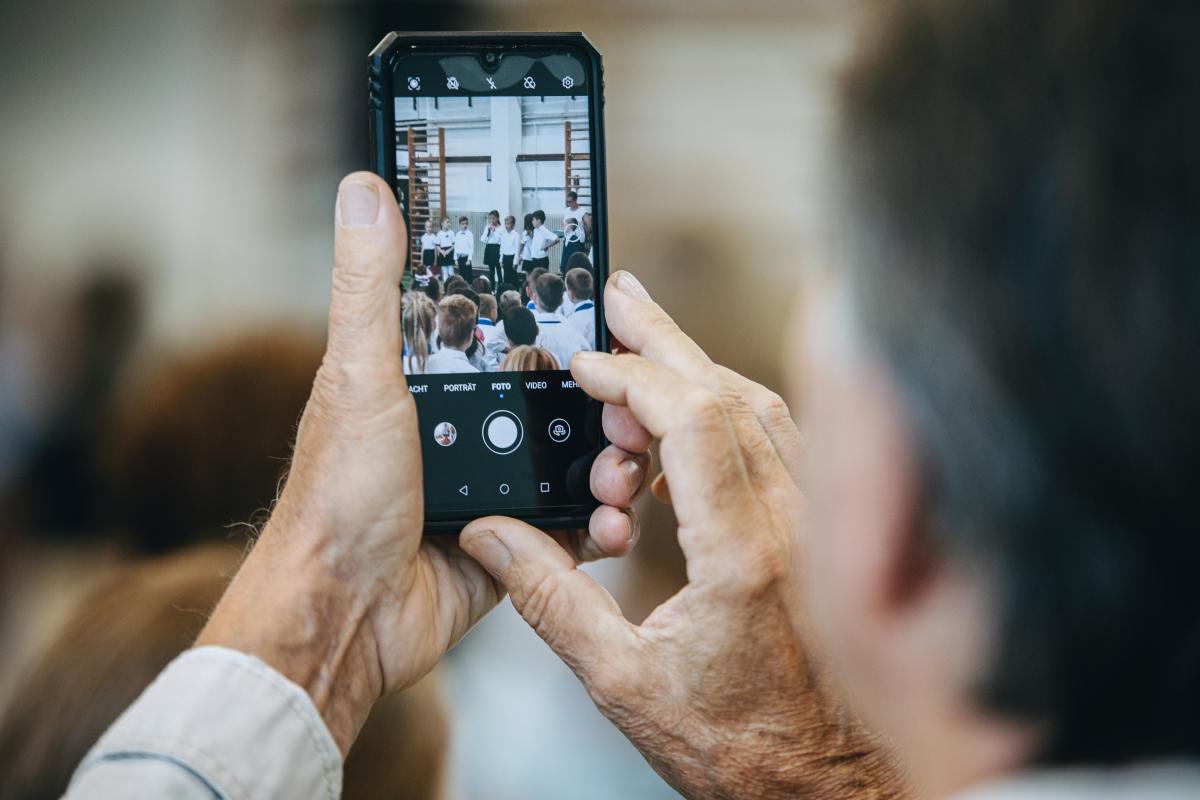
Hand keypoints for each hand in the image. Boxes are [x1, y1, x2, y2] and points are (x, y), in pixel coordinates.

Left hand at [197, 173, 645, 754]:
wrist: (343, 616)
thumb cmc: (334, 498)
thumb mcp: (357, 376)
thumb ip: (370, 287)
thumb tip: (363, 188)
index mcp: (430, 383)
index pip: (509, 336)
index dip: (559, 323)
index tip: (608, 312)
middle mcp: (466, 431)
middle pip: (556, 400)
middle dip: (605, 402)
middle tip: (634, 407)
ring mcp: (492, 488)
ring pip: (575, 462)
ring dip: (611, 464)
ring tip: (623, 471)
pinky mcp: (513, 543)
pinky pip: (573, 527)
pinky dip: (601, 525)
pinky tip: (615, 523)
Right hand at [459, 272, 906, 798]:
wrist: (833, 786)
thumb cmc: (744, 749)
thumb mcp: (624, 686)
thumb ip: (552, 602)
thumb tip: (494, 540)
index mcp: (744, 553)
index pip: (693, 418)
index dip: (634, 375)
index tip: (586, 364)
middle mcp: (791, 524)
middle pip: (729, 392)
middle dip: (666, 338)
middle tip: (619, 298)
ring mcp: (815, 526)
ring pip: (760, 410)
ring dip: (699, 368)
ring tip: (643, 345)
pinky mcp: (820, 537)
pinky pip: (778, 444)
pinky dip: (727, 413)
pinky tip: (687, 425)